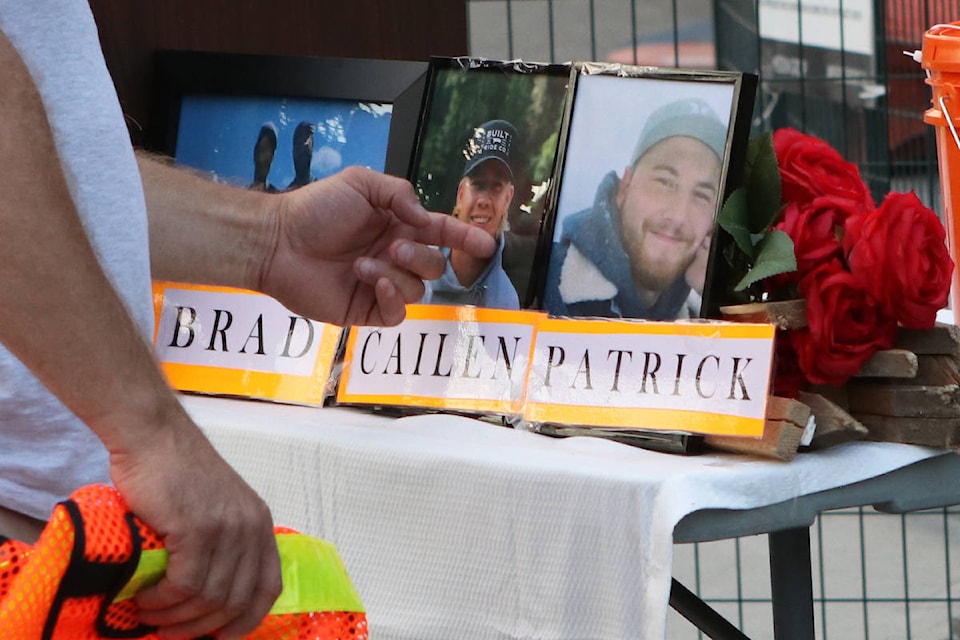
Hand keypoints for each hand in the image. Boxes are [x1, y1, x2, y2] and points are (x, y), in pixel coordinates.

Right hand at [110, 408, 281, 638]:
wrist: (153, 437)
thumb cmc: (174, 472)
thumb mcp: (216, 507)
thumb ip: (222, 543)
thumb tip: (207, 595)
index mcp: (259, 524)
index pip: (268, 587)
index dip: (246, 620)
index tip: (219, 638)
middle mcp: (251, 528)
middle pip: (236, 600)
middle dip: (201, 627)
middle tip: (169, 633)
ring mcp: (226, 528)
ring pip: (209, 597)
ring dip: (175, 616)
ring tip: (149, 615)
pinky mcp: (197, 529)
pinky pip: (185, 584)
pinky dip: (163, 601)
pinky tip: (144, 600)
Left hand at [260, 166, 494, 325]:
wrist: (277, 241)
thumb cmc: (314, 209)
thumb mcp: (360, 183)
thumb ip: (400, 194)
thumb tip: (424, 219)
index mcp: (397, 226)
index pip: (441, 233)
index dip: (465, 238)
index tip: (486, 245)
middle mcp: (393, 255)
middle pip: (435, 265)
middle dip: (422, 257)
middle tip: (395, 247)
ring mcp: (381, 284)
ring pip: (418, 289)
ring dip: (396, 275)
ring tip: (363, 265)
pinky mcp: (365, 309)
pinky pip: (398, 313)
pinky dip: (393, 298)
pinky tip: (373, 282)